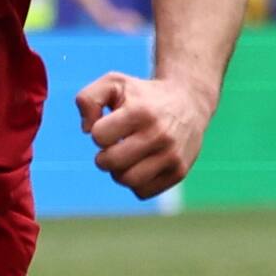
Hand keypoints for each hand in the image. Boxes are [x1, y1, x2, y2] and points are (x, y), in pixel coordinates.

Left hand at [75, 71, 210, 200]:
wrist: (189, 103)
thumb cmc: (143, 96)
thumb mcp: (114, 83)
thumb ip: (87, 99)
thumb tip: (86, 130)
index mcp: (140, 112)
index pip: (98, 136)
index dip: (99, 132)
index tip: (111, 126)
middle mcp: (159, 134)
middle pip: (110, 162)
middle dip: (104, 156)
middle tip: (115, 145)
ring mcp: (171, 155)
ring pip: (126, 180)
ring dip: (119, 171)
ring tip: (127, 156)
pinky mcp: (178, 172)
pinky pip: (142, 192)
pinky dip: (136, 183)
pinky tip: (142, 165)